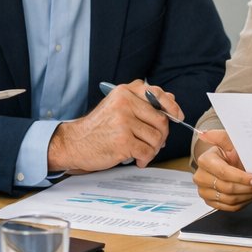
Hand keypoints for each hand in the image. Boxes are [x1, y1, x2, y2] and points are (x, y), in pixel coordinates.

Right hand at [48, 79, 171, 171]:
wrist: (74, 143)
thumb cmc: (98, 127)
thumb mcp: (117, 106)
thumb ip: (142, 102)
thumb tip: (171, 99)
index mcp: (124, 92)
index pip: (157, 94)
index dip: (171, 107)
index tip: (177, 117)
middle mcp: (124, 104)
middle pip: (161, 120)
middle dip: (161, 135)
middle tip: (153, 143)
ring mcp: (123, 123)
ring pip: (156, 138)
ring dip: (153, 149)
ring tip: (141, 151)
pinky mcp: (123, 142)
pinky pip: (147, 152)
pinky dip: (145, 159)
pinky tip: (137, 159)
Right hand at [193, 130, 251, 209]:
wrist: (228, 162)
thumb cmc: (231, 151)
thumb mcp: (230, 141)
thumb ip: (221, 137)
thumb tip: (205, 134)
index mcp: (205, 160)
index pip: (225, 173)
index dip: (242, 178)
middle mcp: (201, 177)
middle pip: (228, 188)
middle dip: (249, 188)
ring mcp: (204, 191)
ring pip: (229, 200)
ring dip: (248, 196)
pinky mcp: (210, 202)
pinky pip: (228, 207)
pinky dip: (243, 202)